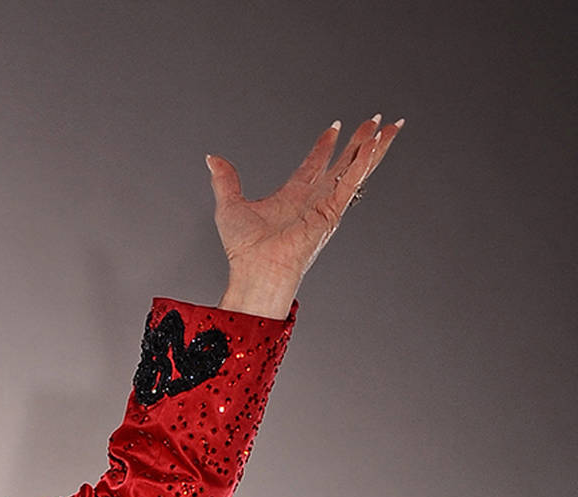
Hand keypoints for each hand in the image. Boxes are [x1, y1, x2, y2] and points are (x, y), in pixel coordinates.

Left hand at [207, 115, 402, 300]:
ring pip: (356, 168)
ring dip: (373, 147)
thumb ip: (225, 180)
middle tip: (376, 120)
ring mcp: (326, 204)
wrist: (255, 269)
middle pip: (343, 162)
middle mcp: (313, 198)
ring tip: (391, 126)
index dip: (325, 145)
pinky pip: (352, 181)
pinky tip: (376, 144)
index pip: (314, 164)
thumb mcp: (229, 204)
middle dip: (360, 141)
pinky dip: (365, 162)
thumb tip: (212, 159)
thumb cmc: (244, 248)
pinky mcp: (332, 210)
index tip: (335, 127)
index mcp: (292, 195)